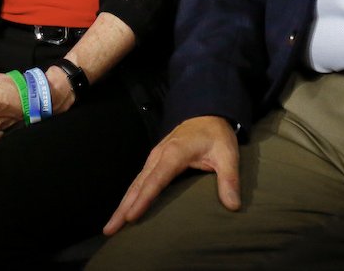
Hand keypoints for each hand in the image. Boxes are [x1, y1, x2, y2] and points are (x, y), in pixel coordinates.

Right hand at [103, 115, 240, 235]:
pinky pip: (139, 181)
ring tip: (111, 226)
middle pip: (138, 185)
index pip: (156, 180)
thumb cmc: (216, 135)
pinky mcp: (154, 161)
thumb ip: (230, 179)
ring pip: (135, 184)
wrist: (206, 114)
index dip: (143, 200)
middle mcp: (159, 155)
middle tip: (110, 229)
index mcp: (174, 153)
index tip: (131, 217)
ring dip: (123, 204)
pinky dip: (130, 197)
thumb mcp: (228, 154)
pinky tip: (125, 210)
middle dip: (123, 208)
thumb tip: (233, 205)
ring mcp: (154, 158)